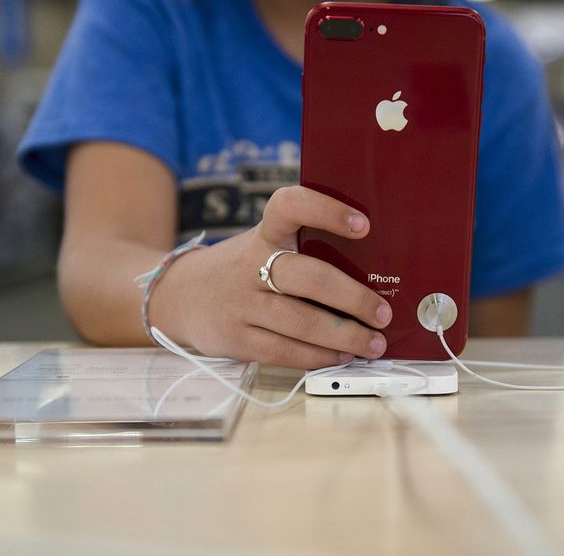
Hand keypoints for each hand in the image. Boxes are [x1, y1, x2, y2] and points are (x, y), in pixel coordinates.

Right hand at [148, 186, 392, 368]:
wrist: (180, 296)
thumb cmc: (244, 268)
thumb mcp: (264, 245)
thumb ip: (304, 250)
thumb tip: (373, 272)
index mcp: (264, 233)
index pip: (291, 206)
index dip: (327, 211)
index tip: (363, 224)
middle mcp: (251, 264)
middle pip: (309, 277)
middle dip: (354, 298)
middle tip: (382, 313)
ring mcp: (242, 304)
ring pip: (301, 322)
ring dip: (345, 336)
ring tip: (372, 343)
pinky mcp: (237, 338)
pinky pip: (285, 351)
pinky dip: (319, 356)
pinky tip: (341, 356)